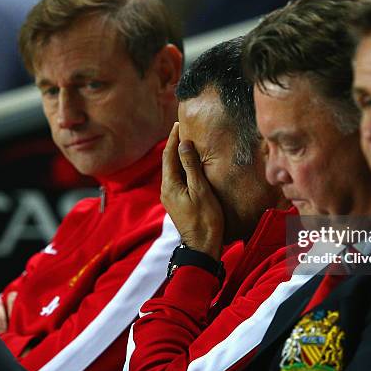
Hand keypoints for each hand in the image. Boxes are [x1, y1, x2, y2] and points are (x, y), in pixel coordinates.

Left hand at [161, 122, 223, 259]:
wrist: (202, 246)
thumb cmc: (205, 219)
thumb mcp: (200, 190)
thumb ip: (190, 166)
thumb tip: (183, 144)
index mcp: (169, 185)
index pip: (168, 155)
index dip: (173, 138)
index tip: (178, 124)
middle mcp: (166, 190)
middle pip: (168, 162)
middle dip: (174, 145)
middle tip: (182, 130)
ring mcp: (171, 197)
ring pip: (172, 171)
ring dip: (178, 156)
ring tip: (187, 143)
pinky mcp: (178, 203)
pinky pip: (177, 179)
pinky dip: (182, 168)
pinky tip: (191, 165)